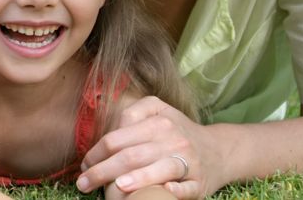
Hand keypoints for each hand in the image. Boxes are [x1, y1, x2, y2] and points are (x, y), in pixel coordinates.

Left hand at [78, 96, 214, 198]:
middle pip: (131, 156)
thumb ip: (133, 114)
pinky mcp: (200, 183)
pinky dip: (174, 192)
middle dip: (103, 171)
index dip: (96, 154)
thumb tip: (107, 134)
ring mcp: (188, 162)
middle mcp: (173, 140)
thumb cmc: (178, 132)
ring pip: (159, 170)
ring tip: (118, 187)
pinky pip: (186, 189)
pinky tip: (163, 192)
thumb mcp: (158, 112)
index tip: (83, 167)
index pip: (117, 139)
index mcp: (158, 122)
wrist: (219, 150)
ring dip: (138, 179)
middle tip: (83, 184)